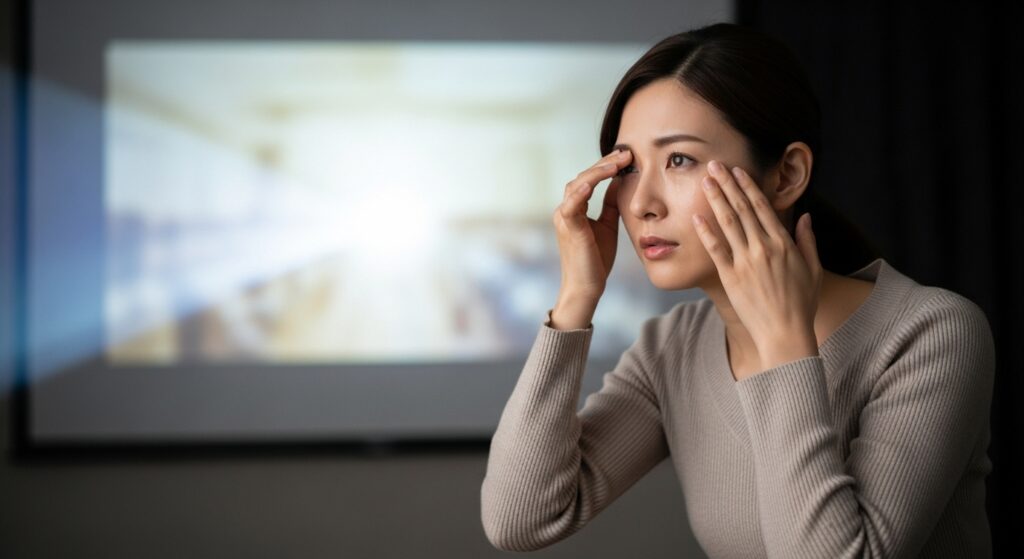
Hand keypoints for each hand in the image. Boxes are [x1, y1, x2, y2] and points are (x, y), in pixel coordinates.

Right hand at [549, 149, 631, 327]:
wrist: (587, 287)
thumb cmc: (596, 260)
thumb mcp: (607, 225)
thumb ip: (611, 204)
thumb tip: (621, 181)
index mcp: (575, 208)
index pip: (589, 179)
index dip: (607, 166)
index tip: (628, 156)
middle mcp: (565, 209)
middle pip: (583, 176)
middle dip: (605, 163)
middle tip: (628, 153)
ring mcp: (564, 218)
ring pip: (577, 184)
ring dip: (598, 171)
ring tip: (618, 162)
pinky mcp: (569, 228)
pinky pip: (572, 204)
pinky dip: (582, 191)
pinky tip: (595, 181)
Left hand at [692, 160, 822, 372]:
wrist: (785, 333)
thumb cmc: (801, 304)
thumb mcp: (812, 269)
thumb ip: (808, 241)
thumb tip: (805, 217)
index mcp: (784, 243)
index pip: (762, 207)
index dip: (748, 186)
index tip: (737, 170)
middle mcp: (764, 247)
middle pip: (742, 208)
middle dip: (727, 184)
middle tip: (714, 165)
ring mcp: (746, 262)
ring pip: (728, 223)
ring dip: (715, 199)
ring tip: (704, 181)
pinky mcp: (731, 277)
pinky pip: (716, 250)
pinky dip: (706, 231)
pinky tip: (696, 216)